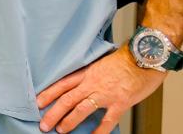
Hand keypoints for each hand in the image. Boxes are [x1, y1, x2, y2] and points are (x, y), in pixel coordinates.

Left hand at [36, 48, 165, 132]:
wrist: (145, 56)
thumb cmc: (126, 59)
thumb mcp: (101, 63)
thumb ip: (90, 74)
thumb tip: (81, 83)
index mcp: (87, 73)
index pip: (62, 84)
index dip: (48, 94)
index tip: (37, 102)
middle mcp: (93, 83)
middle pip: (67, 99)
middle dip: (53, 112)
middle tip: (43, 124)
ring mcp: (106, 93)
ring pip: (81, 109)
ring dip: (69, 121)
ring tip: (60, 130)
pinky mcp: (120, 102)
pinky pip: (107, 120)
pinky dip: (100, 130)